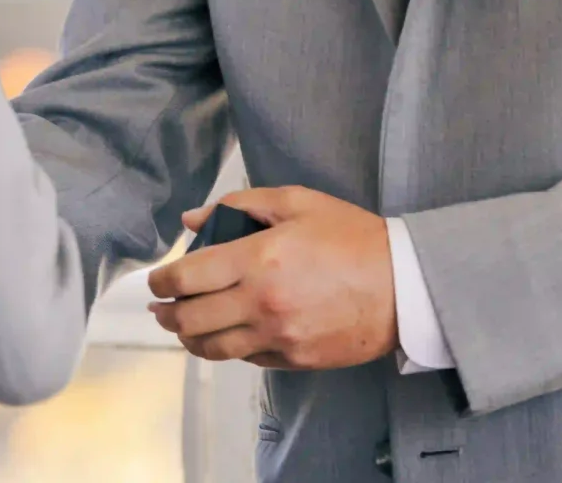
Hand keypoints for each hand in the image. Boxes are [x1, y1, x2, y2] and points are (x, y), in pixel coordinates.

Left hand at [146, 185, 395, 369]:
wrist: (404, 286)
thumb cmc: (353, 237)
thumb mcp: (298, 203)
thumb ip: (240, 205)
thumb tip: (194, 219)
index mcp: (258, 258)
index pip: (187, 277)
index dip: (160, 281)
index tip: (156, 280)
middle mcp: (261, 302)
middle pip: (190, 320)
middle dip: (165, 314)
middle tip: (160, 307)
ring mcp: (277, 336)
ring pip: (212, 348)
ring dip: (188, 338)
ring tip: (182, 327)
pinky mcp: (293, 359)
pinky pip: (245, 358)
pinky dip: (227, 347)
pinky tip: (225, 334)